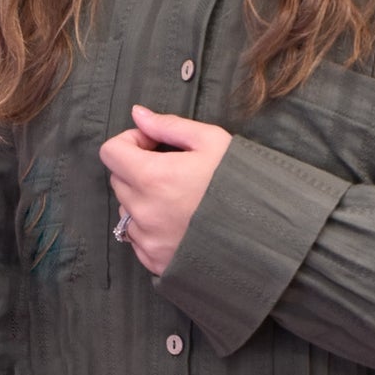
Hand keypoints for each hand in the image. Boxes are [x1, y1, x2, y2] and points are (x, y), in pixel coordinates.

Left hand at [99, 105, 231, 274]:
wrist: (264, 236)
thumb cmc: (240, 185)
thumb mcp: (212, 142)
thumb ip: (168, 125)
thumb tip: (138, 114)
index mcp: (153, 177)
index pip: (111, 152)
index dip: (129, 141)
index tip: (153, 145)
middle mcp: (143, 210)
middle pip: (118, 180)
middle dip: (137, 168)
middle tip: (171, 169)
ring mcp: (148, 239)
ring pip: (126, 209)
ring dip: (143, 199)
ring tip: (178, 198)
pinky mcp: (155, 260)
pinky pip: (137, 237)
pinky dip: (150, 227)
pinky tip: (179, 222)